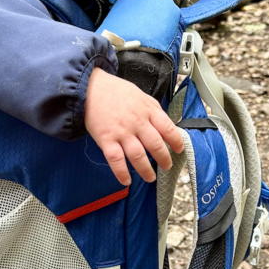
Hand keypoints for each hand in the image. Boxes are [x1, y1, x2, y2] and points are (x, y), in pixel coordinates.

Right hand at [84, 67, 183, 184]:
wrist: (89, 87)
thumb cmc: (114, 90)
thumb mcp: (139, 94)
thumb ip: (152, 109)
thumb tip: (164, 123)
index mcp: (147, 110)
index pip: (168, 128)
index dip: (176, 141)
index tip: (179, 149)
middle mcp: (137, 122)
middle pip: (156, 145)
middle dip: (164, 159)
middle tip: (166, 166)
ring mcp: (122, 132)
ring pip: (138, 156)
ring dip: (146, 170)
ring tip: (150, 177)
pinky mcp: (106, 139)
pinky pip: (116, 160)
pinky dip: (122, 173)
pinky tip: (126, 181)